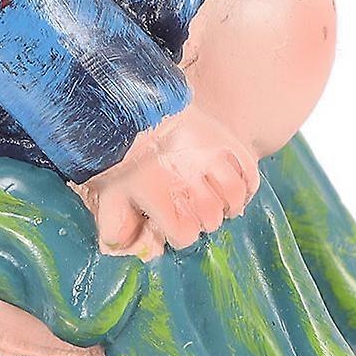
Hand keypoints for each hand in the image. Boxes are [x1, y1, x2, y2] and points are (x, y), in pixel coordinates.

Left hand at [78, 105, 260, 259]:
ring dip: (228, 204)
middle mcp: (185, 173)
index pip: (185, 233)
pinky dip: (247, 183)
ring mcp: (207, 153)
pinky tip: (237, 189)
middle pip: (211, 216)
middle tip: (194, 213)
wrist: (128, 105)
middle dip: (203, 221)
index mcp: (156, 189)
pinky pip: (247, 168)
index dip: (181, 236)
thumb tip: (134, 250)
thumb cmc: (118, 153)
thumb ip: (116, 228)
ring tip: (218, 203)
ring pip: (233, 193)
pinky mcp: (221, 135)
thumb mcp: (107, 193)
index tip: (174, 228)